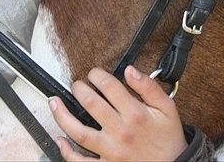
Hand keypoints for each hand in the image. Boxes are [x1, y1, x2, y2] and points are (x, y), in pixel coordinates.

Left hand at [48, 66, 187, 160]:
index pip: (109, 86)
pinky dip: (67, 152)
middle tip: (76, 85)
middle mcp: (120, 131)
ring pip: (79, 132)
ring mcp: (111, 150)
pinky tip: (59, 139)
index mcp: (135, 114)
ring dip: (62, 115)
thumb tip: (130, 71)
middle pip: (91, 104)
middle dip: (79, 89)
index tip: (94, 73)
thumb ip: (149, 87)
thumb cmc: (169, 138)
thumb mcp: (167, 108)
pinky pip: (82, 161)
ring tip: (54, 103)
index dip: (97, 75)